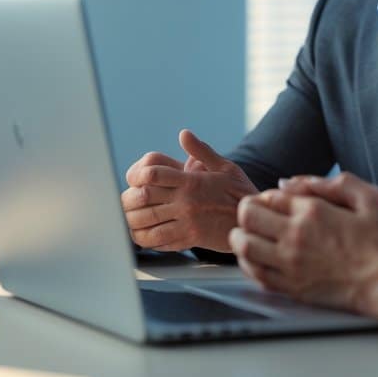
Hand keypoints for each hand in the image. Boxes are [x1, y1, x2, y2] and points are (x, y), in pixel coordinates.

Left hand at [120, 129, 257, 251]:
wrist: (255, 220)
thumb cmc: (239, 191)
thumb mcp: (225, 166)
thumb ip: (201, 151)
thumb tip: (184, 134)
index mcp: (191, 181)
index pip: (153, 174)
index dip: (136, 176)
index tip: (133, 181)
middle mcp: (186, 202)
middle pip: (144, 199)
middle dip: (128, 201)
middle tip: (122, 203)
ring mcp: (187, 222)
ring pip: (148, 224)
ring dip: (132, 223)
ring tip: (127, 221)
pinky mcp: (190, 240)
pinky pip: (160, 242)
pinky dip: (146, 240)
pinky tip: (142, 237)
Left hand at [229, 172, 377, 318]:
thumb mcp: (369, 198)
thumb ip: (333, 183)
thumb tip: (293, 182)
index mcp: (313, 212)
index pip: (270, 196)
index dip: (268, 196)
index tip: (275, 202)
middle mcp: (296, 236)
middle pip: (248, 216)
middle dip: (247, 210)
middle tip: (255, 214)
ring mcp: (290, 263)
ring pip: (244, 245)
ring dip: (241, 236)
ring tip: (248, 234)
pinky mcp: (291, 287)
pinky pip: (254, 273)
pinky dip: (247, 262)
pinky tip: (254, 258)